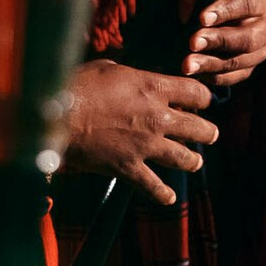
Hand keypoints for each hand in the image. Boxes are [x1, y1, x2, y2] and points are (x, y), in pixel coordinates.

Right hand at [61, 59, 216, 204]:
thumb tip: (134, 77)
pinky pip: (154, 186)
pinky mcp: (129, 167)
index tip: (203, 102)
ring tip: (194, 162)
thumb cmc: (78, 85)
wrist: (56, 116)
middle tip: (209, 134)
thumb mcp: (108, 68)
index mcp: (153, 87)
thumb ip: (130, 75)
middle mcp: (157, 117)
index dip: (204, 98)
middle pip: (199, 128)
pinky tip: (169, 197)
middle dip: (207, 132)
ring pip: (185, 159)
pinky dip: (163, 194)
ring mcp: (145, 145)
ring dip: (192, 161)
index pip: (197, 92)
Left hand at [177, 0, 265, 83]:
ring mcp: (259, 52)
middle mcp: (265, 28)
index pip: (246, 4)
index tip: (201, 18)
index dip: (225, 11)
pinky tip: (193, 72)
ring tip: (187, 63)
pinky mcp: (248, 70)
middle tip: (192, 42)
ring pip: (238, 61)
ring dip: (210, 63)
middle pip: (247, 38)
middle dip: (218, 41)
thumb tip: (189, 12)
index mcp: (259, 0)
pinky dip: (211, 75)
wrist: (212, 18)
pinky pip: (231, 77)